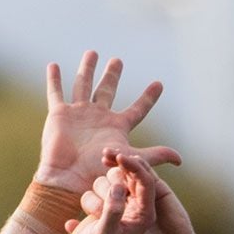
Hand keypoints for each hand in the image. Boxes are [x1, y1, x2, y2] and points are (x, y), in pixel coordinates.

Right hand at [36, 51, 180, 193]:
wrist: (69, 180)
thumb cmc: (98, 174)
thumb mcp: (131, 161)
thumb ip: (154, 156)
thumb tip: (180, 159)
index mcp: (117, 127)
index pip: (137, 109)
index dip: (148, 97)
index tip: (159, 84)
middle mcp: (98, 117)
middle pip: (107, 90)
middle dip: (112, 75)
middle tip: (118, 60)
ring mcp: (78, 114)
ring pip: (83, 85)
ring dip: (86, 69)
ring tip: (92, 53)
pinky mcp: (59, 115)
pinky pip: (56, 93)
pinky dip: (54, 79)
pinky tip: (53, 65)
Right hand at [66, 152, 156, 233]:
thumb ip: (112, 211)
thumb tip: (117, 187)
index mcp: (144, 214)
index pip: (145, 180)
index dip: (133, 166)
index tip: (120, 155)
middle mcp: (134, 207)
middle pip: (128, 176)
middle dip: (115, 174)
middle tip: (105, 167)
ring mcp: (119, 205)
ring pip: (110, 180)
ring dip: (99, 191)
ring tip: (96, 215)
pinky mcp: (105, 204)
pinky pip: (97, 187)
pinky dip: (91, 197)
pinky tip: (90, 216)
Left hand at [79, 147, 201, 233]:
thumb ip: (86, 233)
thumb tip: (66, 224)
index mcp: (116, 211)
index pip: (104, 189)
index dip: (98, 179)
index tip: (90, 171)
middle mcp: (130, 201)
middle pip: (117, 176)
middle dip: (112, 163)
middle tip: (105, 154)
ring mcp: (146, 196)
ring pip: (132, 172)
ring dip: (125, 160)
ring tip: (114, 153)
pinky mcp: (161, 193)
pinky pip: (148, 175)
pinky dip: (139, 166)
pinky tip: (130, 160)